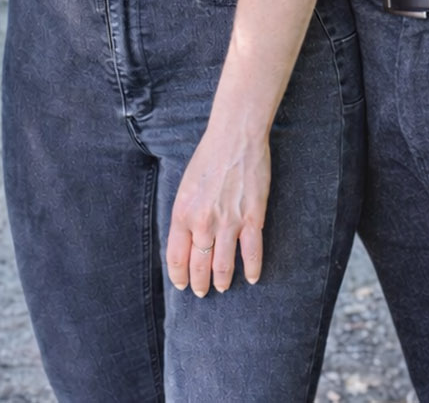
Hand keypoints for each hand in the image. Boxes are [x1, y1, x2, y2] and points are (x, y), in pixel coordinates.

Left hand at [166, 123, 268, 297]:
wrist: (235, 137)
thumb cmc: (209, 157)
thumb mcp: (186, 187)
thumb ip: (185, 215)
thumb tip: (187, 240)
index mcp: (183, 214)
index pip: (176, 259)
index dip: (179, 277)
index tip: (182, 284)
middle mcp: (203, 223)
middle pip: (199, 266)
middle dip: (199, 283)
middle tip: (202, 291)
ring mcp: (229, 222)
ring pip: (223, 266)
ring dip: (222, 280)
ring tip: (221, 286)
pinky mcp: (252, 218)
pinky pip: (251, 253)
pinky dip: (251, 269)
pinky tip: (251, 278)